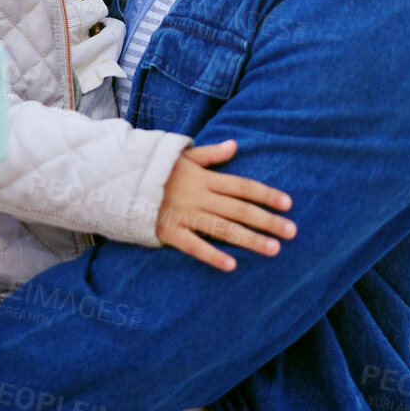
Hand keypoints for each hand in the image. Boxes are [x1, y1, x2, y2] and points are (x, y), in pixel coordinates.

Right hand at [156, 140, 295, 271]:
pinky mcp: (169, 231)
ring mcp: (185, 214)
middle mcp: (199, 197)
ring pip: (223, 228)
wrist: (117, 178)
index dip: (266, 195)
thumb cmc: (153, 168)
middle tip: (292, 232)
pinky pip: (194, 246)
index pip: (242, 187)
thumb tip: (234, 145)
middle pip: (240, 210)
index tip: (288, 204)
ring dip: (250, 239)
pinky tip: (232, 265)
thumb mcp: (182, 156)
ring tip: (273, 249)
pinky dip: (212, 255)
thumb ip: (210, 155)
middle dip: (268, 220)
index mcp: (204, 178)